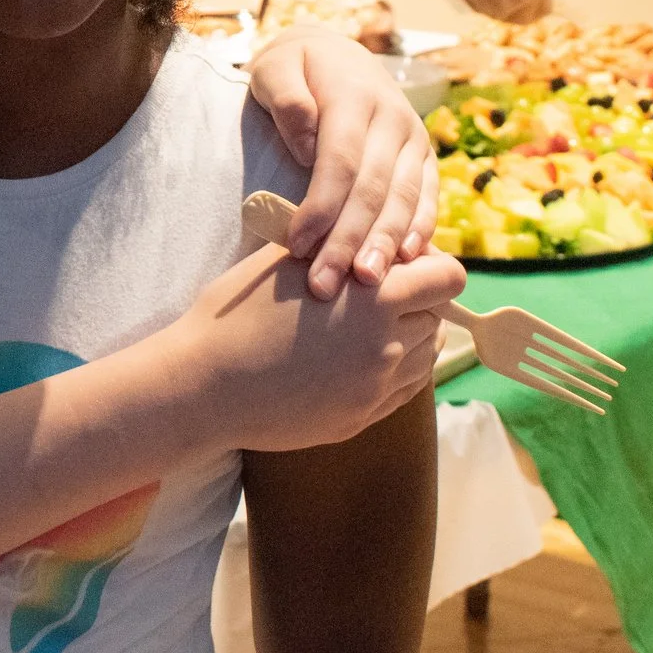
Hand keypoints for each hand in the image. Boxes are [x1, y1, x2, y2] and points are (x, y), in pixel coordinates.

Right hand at [180, 242, 463, 453]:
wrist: (204, 386)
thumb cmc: (236, 315)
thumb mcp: (287, 262)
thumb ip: (339, 246)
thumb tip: (371, 232)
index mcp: (374, 298)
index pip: (448, 277)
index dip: (430, 265)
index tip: (403, 265)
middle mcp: (388, 346)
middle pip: (438, 317)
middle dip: (414, 303)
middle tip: (373, 296)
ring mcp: (376, 389)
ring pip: (426, 358)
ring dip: (407, 339)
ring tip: (362, 330)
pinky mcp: (361, 419)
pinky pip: (402, 391)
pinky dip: (391, 373)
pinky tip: (352, 360)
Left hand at [248, 29, 438, 298]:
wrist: (337, 53)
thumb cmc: (296, 70)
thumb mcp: (276, 68)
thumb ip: (285, 99)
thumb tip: (306, 147)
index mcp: (353, 98)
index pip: (340, 161)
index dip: (320, 207)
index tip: (296, 246)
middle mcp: (392, 118)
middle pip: (373, 189)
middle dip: (349, 240)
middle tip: (325, 286)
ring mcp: (414, 138)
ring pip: (404, 197)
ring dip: (385, 244)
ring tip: (366, 283)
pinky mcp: (425, 155)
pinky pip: (428, 195)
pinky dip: (420, 228)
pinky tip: (407, 260)